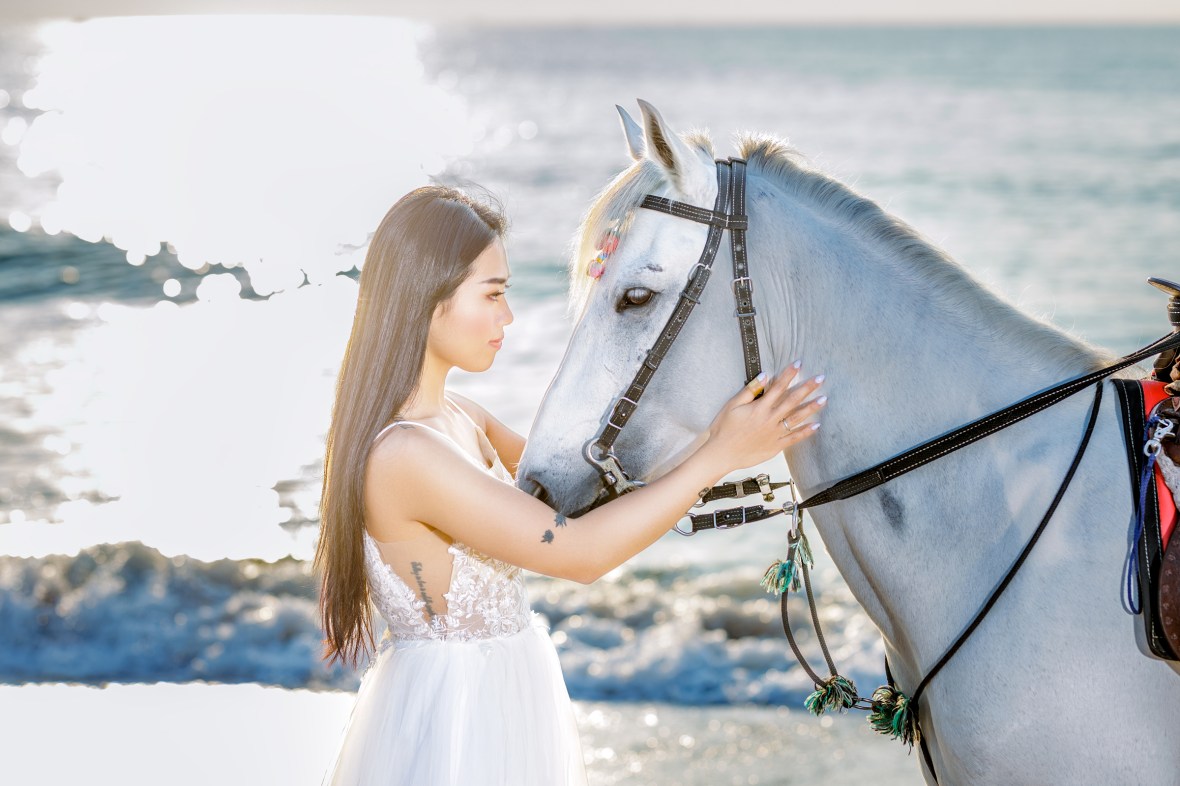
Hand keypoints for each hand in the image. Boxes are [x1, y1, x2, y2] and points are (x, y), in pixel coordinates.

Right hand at [703, 362, 824, 468]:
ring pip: (796, 418)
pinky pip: (793, 438)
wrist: (721, 453)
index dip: (789, 374)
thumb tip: (764, 376)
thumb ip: (749, 391)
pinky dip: (805, 432)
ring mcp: (774, 433)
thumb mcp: (732, 405)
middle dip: (807, 388)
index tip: (799, 364)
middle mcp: (770, 419)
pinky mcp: (775, 446)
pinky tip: (816, 426)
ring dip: (811, 408)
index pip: (778, 387)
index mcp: (759, 407)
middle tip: (820, 378)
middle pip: (792, 400)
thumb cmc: (724, 428)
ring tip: (824, 399)